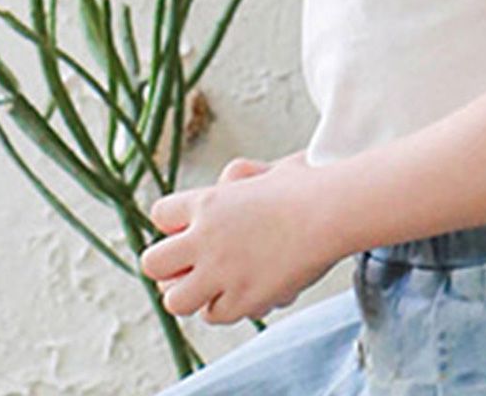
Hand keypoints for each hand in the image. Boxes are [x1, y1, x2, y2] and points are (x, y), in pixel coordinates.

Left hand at [141, 149, 338, 323]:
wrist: (332, 211)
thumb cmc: (307, 183)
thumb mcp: (264, 169)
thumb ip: (236, 181)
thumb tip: (224, 185)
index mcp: (207, 201)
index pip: (160, 215)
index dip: (174, 224)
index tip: (190, 229)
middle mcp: (205, 238)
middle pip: (153, 263)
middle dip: (167, 267)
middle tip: (189, 266)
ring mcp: (221, 272)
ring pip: (176, 301)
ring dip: (191, 294)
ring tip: (211, 284)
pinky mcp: (242, 299)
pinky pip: (214, 315)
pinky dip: (224, 306)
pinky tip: (242, 290)